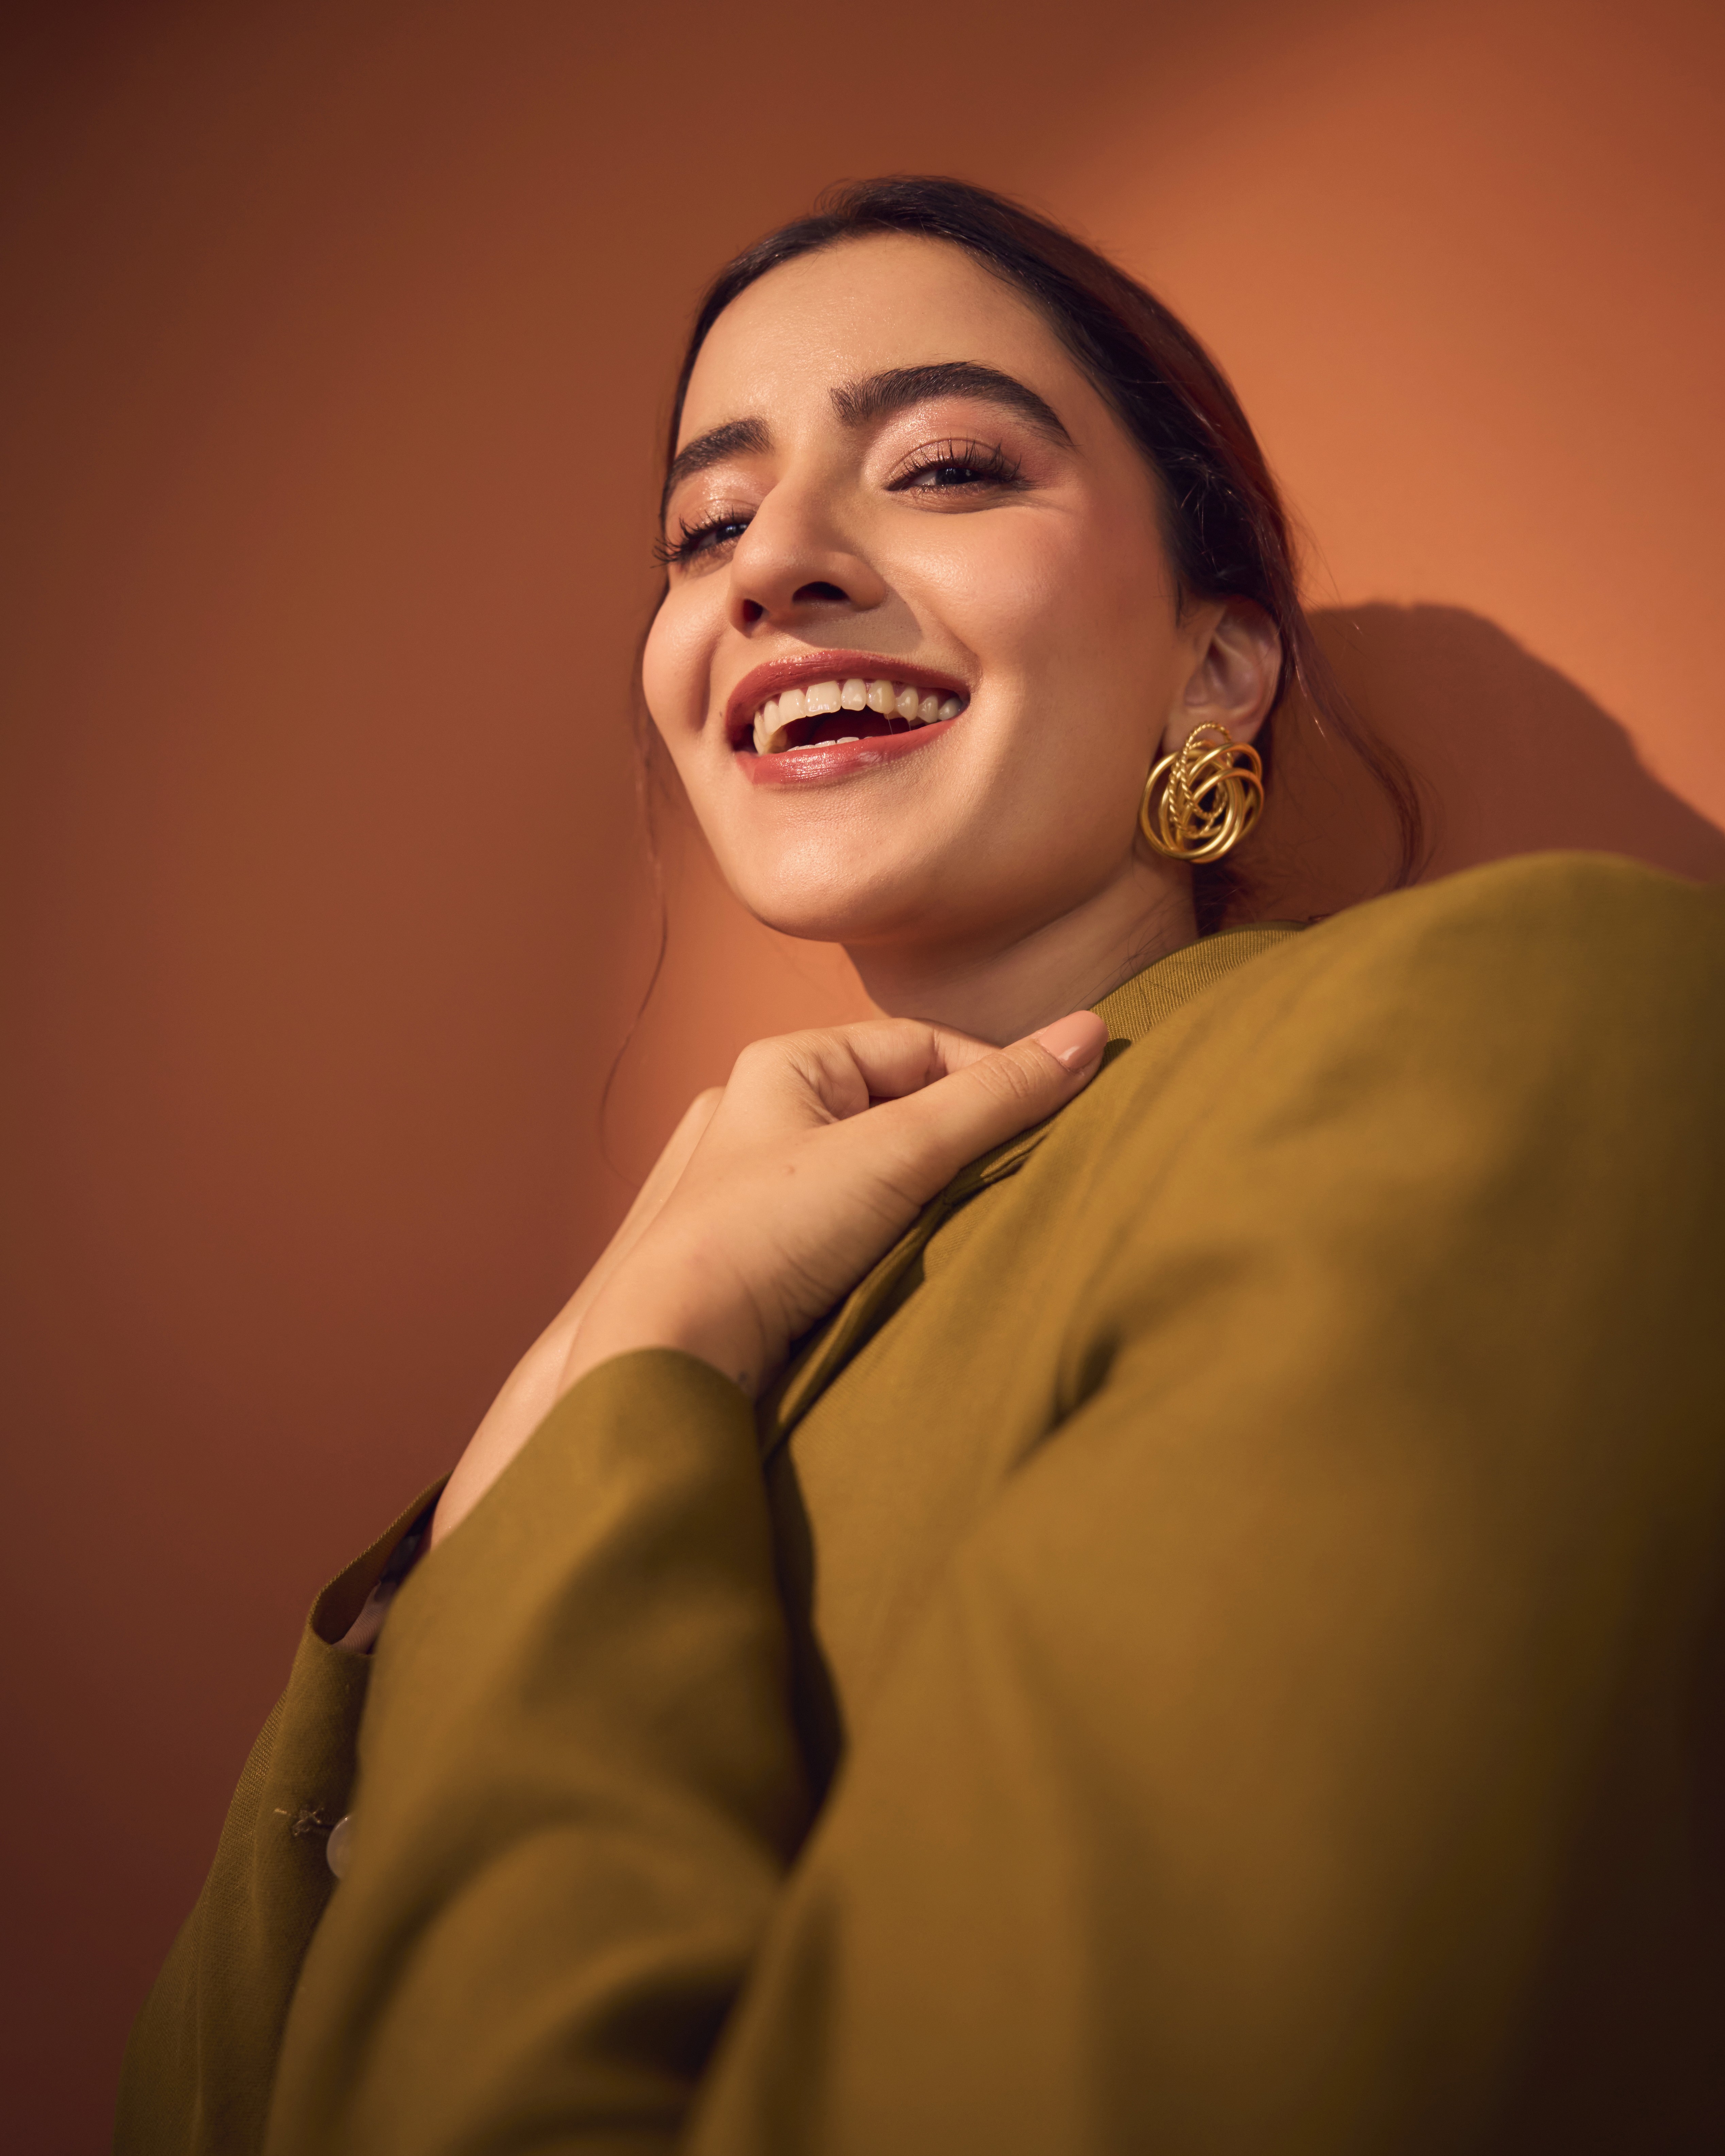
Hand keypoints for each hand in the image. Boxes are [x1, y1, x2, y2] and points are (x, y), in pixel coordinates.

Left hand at [432, 1009, 1106, 1545]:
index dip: (995, 1080)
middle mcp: (764, 1114)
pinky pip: (850, 1226)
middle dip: (963, 1144)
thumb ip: (996, 1098)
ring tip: (962, 1232)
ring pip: (881, 1172)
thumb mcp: (896, 1154)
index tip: (1054, 1123)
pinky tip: (909, 1270)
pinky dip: (892, 1241)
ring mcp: (758, 1187)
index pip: (924, 1047)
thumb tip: (1093, 1034)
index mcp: (783, 1065)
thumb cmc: (763, 1239)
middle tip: (1013, 1185)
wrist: (666, 1353)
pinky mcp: (759, 1253)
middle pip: (905, 1109)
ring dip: (930, 1198)